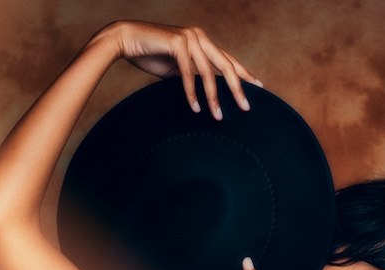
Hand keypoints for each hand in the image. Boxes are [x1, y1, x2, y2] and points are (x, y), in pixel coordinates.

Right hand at [111, 20, 261, 119]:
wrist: (125, 40)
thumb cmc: (150, 55)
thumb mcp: (176, 69)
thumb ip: (192, 77)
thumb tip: (204, 96)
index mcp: (202, 42)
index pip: (228, 60)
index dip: (243, 75)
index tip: (258, 87)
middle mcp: (199, 37)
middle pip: (225, 66)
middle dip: (237, 88)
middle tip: (246, 108)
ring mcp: (189, 38)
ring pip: (208, 72)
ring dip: (213, 97)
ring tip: (218, 116)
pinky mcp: (177, 43)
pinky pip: (188, 73)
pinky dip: (191, 93)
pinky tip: (196, 108)